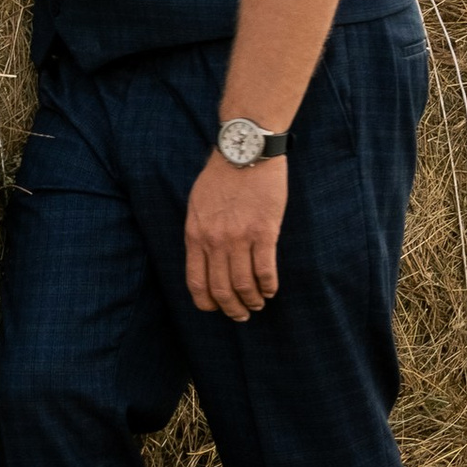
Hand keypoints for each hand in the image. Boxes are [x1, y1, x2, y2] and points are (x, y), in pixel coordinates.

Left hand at [184, 150, 286, 318]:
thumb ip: (199, 233)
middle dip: (232, 309)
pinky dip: (269, 286)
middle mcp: (215, 241)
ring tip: (259, 304)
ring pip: (244, 285)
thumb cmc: (220, 176)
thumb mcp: (197, 205)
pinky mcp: (264, 232)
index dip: (206, 302)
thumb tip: (204, 260)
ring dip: (252, 301)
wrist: (245, 151)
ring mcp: (239, 238)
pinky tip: (272, 289)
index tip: (215, 309)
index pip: (196, 282)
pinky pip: (265, 271)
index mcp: (195, 235)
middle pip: (221, 290)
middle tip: (241, 315)